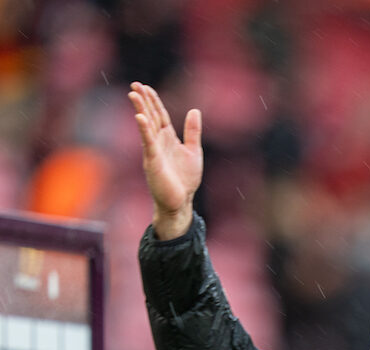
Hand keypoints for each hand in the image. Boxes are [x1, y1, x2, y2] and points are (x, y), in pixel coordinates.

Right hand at [128, 82, 202, 239]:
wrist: (181, 201)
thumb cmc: (185, 179)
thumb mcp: (193, 151)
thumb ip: (192, 131)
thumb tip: (194, 110)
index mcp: (168, 138)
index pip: (160, 115)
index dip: (154, 101)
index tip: (146, 87)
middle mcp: (159, 142)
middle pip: (151, 116)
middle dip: (144, 100)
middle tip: (135, 84)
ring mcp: (154, 151)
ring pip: (147, 126)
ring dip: (141, 110)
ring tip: (133, 94)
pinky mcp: (153, 161)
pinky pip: (148, 143)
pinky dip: (145, 130)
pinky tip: (140, 117)